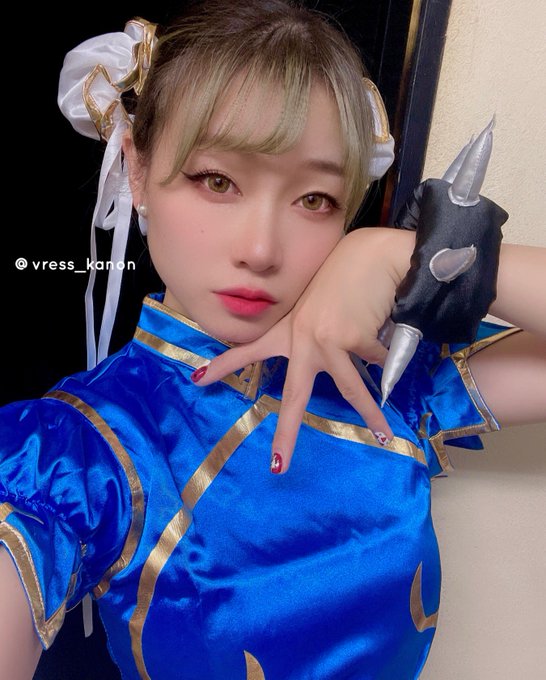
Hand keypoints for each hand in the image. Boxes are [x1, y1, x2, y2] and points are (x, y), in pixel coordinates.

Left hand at [195, 227, 414, 472]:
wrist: (371, 257)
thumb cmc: (346, 281)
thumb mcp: (320, 311)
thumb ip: (317, 339)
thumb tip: (342, 373)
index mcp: (289, 332)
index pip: (248, 350)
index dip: (223, 365)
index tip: (197, 379)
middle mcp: (301, 340)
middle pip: (294, 396)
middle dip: (287, 433)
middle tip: (279, 466)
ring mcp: (325, 342)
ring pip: (351, 389)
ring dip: (372, 414)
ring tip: (386, 436)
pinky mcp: (352, 339)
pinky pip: (378, 360)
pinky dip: (387, 354)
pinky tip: (388, 331)